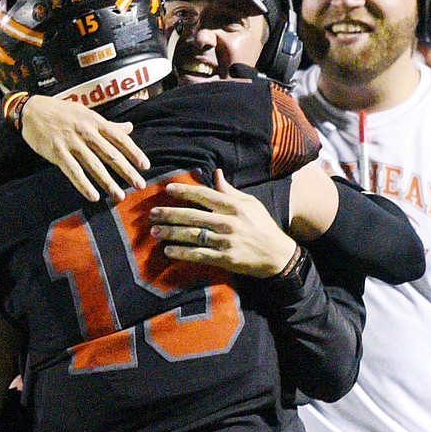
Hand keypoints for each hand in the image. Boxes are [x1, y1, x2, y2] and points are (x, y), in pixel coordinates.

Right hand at [20, 95, 148, 201]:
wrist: (31, 110)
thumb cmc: (62, 112)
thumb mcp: (87, 114)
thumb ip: (109, 124)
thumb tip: (130, 128)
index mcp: (95, 122)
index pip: (120, 138)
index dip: (134, 153)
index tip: (145, 166)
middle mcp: (86, 132)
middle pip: (111, 154)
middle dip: (127, 171)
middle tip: (139, 185)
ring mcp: (71, 142)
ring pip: (94, 165)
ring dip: (108, 182)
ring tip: (119, 196)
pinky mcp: (57, 152)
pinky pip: (73, 171)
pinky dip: (84, 185)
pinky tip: (94, 196)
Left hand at [150, 170, 296, 276]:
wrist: (278, 255)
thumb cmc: (263, 226)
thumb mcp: (251, 203)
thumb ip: (230, 191)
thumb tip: (216, 173)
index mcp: (234, 206)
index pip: (204, 195)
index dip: (184, 192)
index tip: (167, 190)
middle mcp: (228, 222)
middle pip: (192, 216)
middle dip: (170, 214)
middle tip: (152, 214)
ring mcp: (226, 241)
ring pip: (192, 235)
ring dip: (171, 233)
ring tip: (155, 232)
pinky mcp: (226, 258)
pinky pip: (199, 255)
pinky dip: (183, 253)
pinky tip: (169, 251)